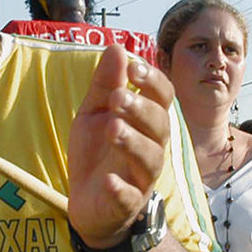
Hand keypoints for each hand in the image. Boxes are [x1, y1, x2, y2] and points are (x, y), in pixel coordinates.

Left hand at [68, 46, 171, 248]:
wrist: (88, 204)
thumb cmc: (98, 153)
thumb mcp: (94, 114)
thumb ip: (106, 85)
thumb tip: (117, 47)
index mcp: (146, 122)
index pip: (162, 98)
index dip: (153, 82)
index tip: (134, 67)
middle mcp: (151, 148)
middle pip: (160, 126)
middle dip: (141, 110)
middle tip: (118, 97)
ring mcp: (141, 178)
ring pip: (150, 159)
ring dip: (133, 142)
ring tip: (113, 128)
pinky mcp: (126, 204)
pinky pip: (129, 197)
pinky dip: (120, 189)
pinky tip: (108, 180)